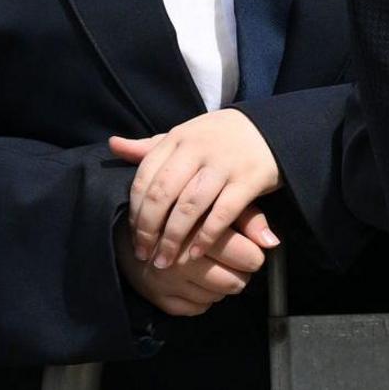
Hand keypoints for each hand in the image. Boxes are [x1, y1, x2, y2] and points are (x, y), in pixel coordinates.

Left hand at [108, 108, 283, 270]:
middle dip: (149, 229)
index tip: (133, 236)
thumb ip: (151, 146)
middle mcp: (198, 149)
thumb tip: (113, 145)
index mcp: (178, 138)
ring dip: (173, 239)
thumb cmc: (222, 137)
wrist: (275, 128)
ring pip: (189, 207)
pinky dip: (206, 236)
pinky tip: (196, 253)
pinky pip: (223, 213)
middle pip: (163, 195)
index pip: (145, 178)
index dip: (135, 211)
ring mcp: (225, 164)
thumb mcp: (186, 136)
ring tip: (165, 261)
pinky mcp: (251, 178)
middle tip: (144, 254)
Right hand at [116, 208, 274, 318]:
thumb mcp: (218, 204)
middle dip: (240, 273)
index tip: (246, 249)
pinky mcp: (157, 297)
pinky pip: (197, 309)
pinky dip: (201, 298)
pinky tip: (194, 281)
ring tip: (211, 268)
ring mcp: (166, 281)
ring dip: (220, 285)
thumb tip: (272, 242)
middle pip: (236, 282)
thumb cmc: (185, 214)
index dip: (252, 255)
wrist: (131, 227)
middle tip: (230, 262)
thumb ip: (249, 219)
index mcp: (197, 231)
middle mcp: (179, 259)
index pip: (249, 257)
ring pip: (218, 297)